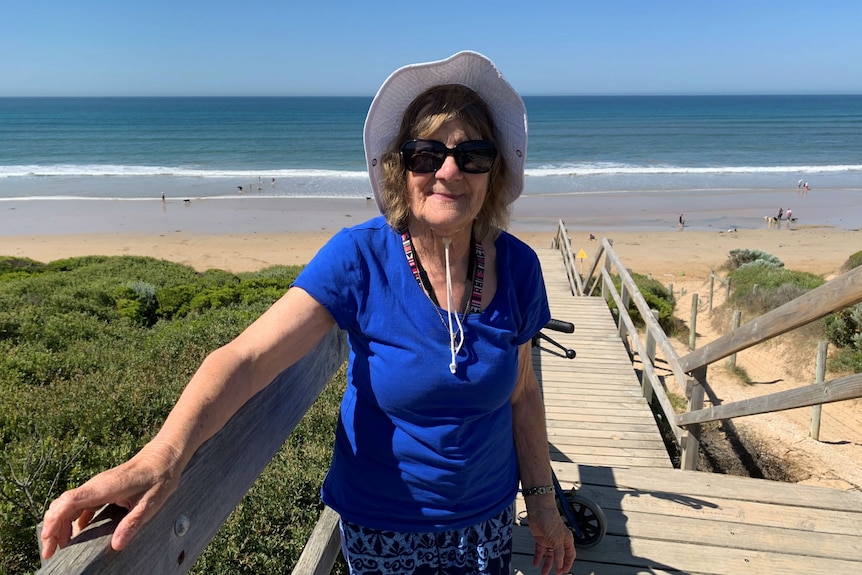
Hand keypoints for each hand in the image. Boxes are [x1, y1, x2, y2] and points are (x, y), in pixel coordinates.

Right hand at [40, 441, 181, 559]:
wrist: (164, 456)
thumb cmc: (159, 477)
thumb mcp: (150, 503)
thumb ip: (132, 523)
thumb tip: (116, 545)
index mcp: (104, 487)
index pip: (69, 501)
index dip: (55, 519)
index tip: (48, 538)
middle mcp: (96, 485)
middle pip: (62, 505)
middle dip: (52, 528)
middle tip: (50, 553)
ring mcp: (97, 486)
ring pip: (69, 505)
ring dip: (61, 525)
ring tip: (59, 547)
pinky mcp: (102, 489)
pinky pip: (80, 504)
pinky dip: (73, 519)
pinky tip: (77, 533)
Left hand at [527, 504, 575, 574]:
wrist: (539, 510)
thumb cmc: (551, 520)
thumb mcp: (557, 540)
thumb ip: (559, 553)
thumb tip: (560, 565)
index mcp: (567, 540)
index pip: (570, 555)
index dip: (567, 564)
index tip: (563, 572)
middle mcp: (559, 541)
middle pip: (559, 557)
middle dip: (557, 566)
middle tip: (555, 574)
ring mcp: (549, 540)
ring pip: (549, 555)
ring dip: (547, 564)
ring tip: (543, 572)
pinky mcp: (540, 538)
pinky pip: (540, 551)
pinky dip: (538, 557)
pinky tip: (535, 564)